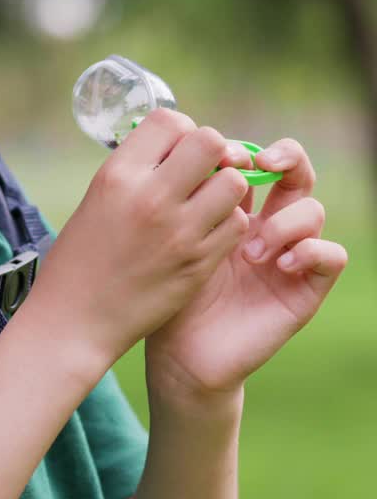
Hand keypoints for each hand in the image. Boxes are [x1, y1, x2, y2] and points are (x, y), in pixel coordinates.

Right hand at [30, 108, 250, 370]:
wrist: (75, 321)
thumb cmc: (81, 256)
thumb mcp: (99, 197)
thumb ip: (138, 169)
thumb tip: (176, 144)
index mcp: (118, 175)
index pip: (171, 120)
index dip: (180, 131)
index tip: (174, 151)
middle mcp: (151, 197)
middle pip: (212, 141)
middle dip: (212, 153)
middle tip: (200, 172)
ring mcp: (179, 232)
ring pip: (234, 182)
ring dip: (225, 188)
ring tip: (206, 203)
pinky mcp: (199, 263)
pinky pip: (237, 224)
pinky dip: (228, 223)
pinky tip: (207, 232)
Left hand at [144, 138, 347, 399]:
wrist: (178, 353)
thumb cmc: (167, 291)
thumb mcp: (172, 236)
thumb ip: (186, 197)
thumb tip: (188, 145)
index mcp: (236, 209)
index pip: (257, 161)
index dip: (247, 150)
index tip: (220, 155)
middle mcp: (269, 226)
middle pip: (297, 173)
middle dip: (288, 157)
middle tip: (264, 163)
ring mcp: (290, 255)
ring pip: (313, 210)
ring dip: (283, 222)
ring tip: (249, 252)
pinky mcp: (305, 289)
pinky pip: (331, 255)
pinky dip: (311, 251)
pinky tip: (278, 265)